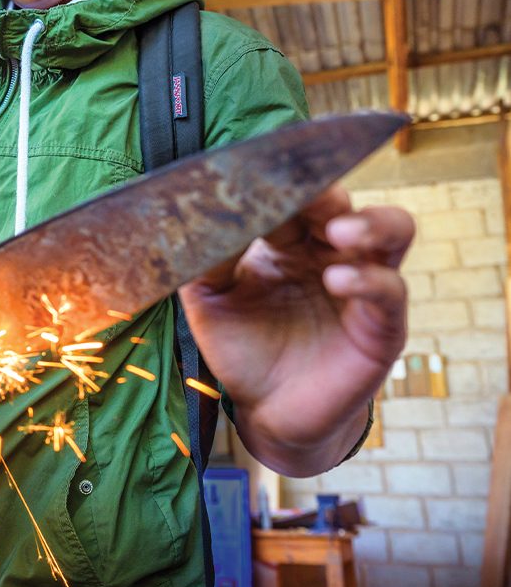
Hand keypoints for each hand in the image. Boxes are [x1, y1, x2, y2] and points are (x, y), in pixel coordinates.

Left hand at [178, 185, 414, 475]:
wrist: (266, 411)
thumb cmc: (241, 349)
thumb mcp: (210, 300)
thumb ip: (204, 261)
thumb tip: (194, 219)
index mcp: (289, 241)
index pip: (296, 196)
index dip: (283, 184)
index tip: (261, 175)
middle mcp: (330, 254)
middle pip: (344, 204)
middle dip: (326, 193)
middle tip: (306, 193)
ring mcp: (362, 285)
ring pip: (392, 231)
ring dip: (369, 223)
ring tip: (339, 231)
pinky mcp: (381, 326)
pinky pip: (390, 291)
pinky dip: (368, 281)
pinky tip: (336, 282)